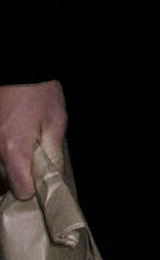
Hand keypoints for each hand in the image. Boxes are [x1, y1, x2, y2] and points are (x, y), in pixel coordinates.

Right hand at [0, 80, 66, 199]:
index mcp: (13, 150)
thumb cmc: (40, 94)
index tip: (40, 179)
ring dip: (6, 168)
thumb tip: (54, 183)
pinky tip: (10, 143)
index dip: (33, 188)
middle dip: (19, 179)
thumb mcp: (55, 124)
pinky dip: (0, 156)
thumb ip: (53, 157)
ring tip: (21, 151)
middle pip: (3, 183)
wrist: (20, 68)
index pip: (21, 190)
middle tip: (32, 164)